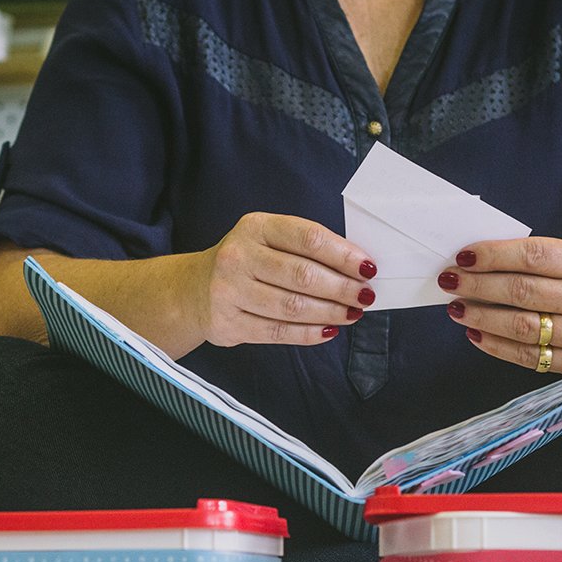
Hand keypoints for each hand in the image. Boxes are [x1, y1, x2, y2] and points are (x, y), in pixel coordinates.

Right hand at [193, 212, 377, 346]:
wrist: (194, 290)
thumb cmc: (245, 262)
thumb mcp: (267, 239)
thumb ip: (305, 248)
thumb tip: (356, 267)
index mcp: (255, 227)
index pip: (308, 238)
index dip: (343, 255)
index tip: (367, 268)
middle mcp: (238, 256)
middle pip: (303, 275)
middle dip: (342, 288)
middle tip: (365, 296)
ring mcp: (229, 291)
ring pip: (293, 307)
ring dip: (331, 312)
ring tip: (352, 313)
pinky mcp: (228, 323)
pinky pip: (278, 332)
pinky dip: (310, 333)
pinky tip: (328, 330)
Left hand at [439, 237, 561, 374]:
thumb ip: (535, 258)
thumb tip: (477, 262)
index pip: (533, 256)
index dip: (494, 255)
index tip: (463, 256)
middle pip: (522, 291)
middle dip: (478, 285)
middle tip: (450, 281)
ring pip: (520, 326)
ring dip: (480, 316)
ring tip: (457, 307)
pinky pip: (525, 356)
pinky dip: (493, 344)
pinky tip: (474, 332)